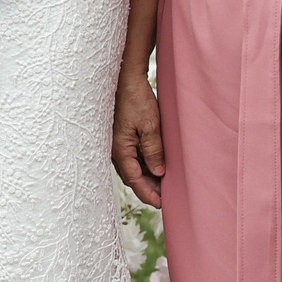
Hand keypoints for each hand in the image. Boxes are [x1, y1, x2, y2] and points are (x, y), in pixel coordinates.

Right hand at [111, 58, 166, 206]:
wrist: (126, 77)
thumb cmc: (136, 99)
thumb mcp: (149, 126)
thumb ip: (154, 151)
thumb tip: (158, 172)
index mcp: (120, 149)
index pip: (134, 180)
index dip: (148, 193)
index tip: (161, 204)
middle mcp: (116, 149)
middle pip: (132, 176)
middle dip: (147, 188)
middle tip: (165, 198)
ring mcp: (118, 142)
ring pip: (132, 167)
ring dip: (146, 177)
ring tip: (163, 184)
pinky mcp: (122, 135)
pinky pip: (132, 156)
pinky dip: (143, 164)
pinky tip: (155, 165)